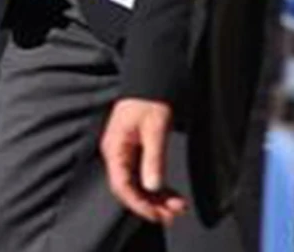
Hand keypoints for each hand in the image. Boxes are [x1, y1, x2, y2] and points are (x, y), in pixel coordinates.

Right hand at [103, 98, 186, 223]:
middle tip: (173, 215)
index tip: (157, 215)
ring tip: (178, 208)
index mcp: (115, 149)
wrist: (150, 79)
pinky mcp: (137, 152)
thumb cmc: (149, 98)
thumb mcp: (155, 129)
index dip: (139, 204)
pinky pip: (144, 176)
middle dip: (151, 205)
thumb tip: (153, 186)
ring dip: (157, 198)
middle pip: (130, 190)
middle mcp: (117, 155)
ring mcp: (126, 154)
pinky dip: (158, 187)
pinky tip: (172, 196)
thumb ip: (153, 158)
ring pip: (139, 185)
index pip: (122, 187)